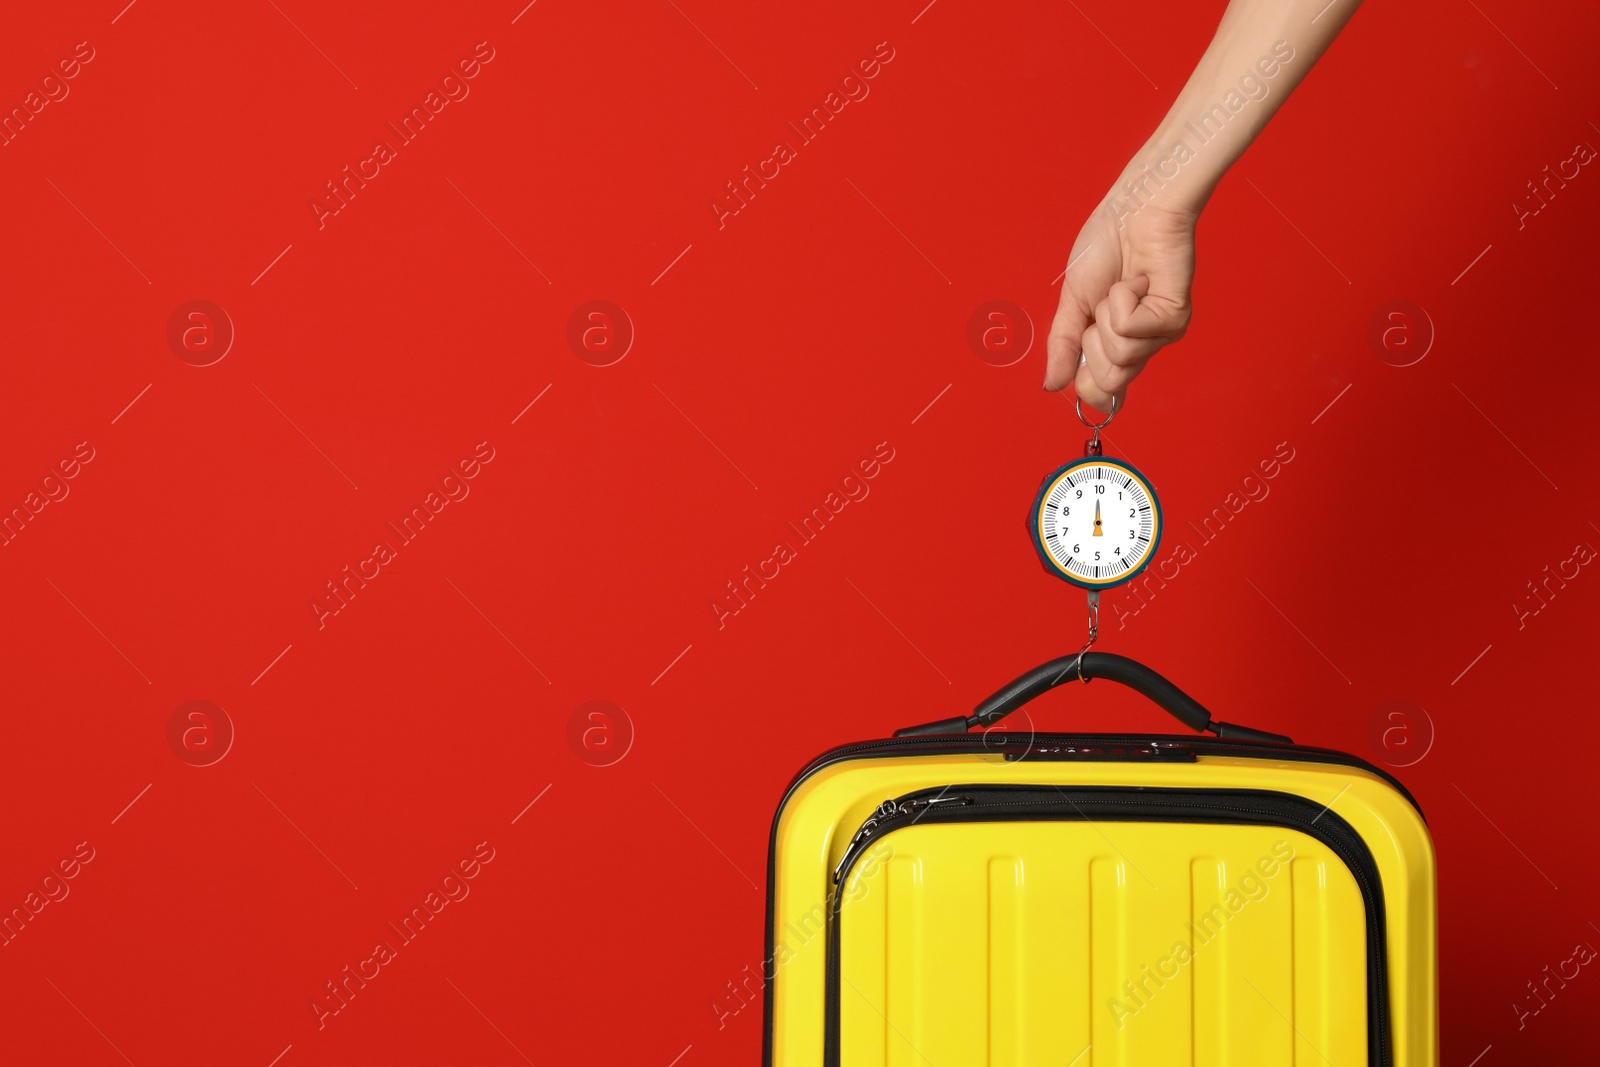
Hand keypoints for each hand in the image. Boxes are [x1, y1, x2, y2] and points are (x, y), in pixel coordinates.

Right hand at [1044, 187, 1198, 411]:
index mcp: (1114, 346)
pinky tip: (1137, 280)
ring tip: (1122, 288)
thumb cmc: (1105, 249)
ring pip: (1119, 355)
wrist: (1130, 213)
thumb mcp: (1071, 303)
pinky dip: (1122, 299)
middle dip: (1092, 343)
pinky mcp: (1174, 320)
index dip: (1086, 384)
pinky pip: (1129, 328)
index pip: (1102, 394)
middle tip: (1102, 308)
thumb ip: (1062, 347)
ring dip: (1107, 314)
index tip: (1082, 347)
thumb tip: (1051, 386)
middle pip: (1108, 382)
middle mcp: (1141, 347)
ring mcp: (1159, 336)